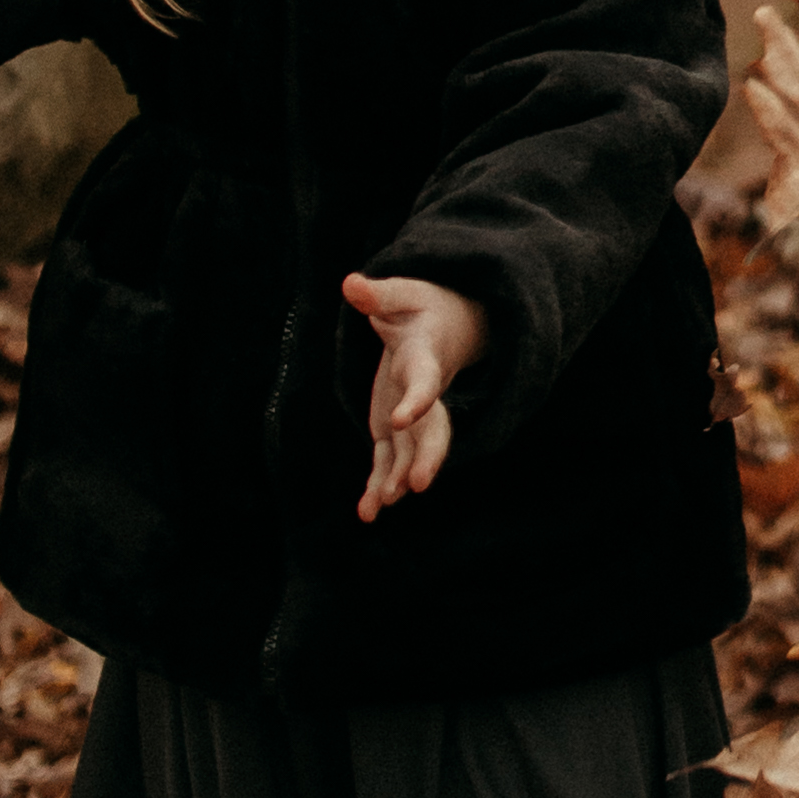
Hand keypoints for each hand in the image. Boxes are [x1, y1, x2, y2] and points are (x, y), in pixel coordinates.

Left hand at [345, 270, 486, 517]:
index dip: (416, 401)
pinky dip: (380, 485)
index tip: (401, 419)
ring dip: (397, 479)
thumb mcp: (403, 295)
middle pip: (433, 430)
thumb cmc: (422, 308)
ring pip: (412, 453)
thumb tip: (350, 284)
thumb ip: (379, 295)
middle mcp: (423, 395)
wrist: (448, 327)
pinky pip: (391, 461)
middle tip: (417, 484)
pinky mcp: (397, 429)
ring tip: (379, 507)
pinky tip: (367, 513)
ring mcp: (413, 416)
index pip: (425, 384)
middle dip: (426, 457)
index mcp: (425, 361)